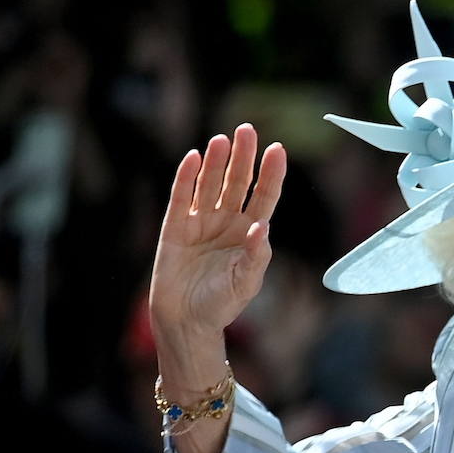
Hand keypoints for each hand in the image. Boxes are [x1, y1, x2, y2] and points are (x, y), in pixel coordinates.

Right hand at [149, 123, 285, 341]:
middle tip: (247, 130)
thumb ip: (256, 255)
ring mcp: (201, 222)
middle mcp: (227, 222)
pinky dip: (186, 178)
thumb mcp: (247, 281)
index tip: (278, 149)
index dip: (271, 174)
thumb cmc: (222, 304)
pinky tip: (194, 158)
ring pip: (210, 185)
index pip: (264, 196)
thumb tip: (262, 227)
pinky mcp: (175, 228)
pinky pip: (181, 198)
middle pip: (238, 182)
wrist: (187, 321)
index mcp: (249, 233)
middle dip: (243, 157)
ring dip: (217, 162)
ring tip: (223, 139)